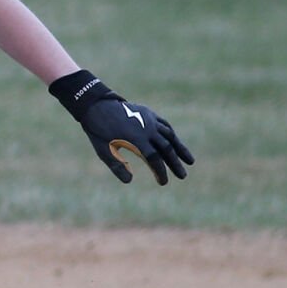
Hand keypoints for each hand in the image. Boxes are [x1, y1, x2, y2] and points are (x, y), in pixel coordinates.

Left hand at [77, 99, 192, 184]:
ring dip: (180, 149)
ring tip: (189, 161)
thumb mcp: (104, 150)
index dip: (161, 171)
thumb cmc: (98, 131)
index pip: (154, 159)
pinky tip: (175, 142)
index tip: (163, 182)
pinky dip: (171, 134)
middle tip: (182, 176)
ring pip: (170, 136)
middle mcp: (147, 129)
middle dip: (175, 163)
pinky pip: (164, 125)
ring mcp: (150, 119)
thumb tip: (129, 181)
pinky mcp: (148, 113)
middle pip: (166, 148)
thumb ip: (117, 165)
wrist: (96, 105)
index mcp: (137, 139)